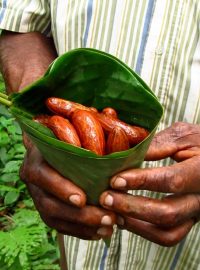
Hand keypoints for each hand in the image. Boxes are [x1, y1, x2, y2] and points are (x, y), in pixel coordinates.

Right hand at [20, 137, 115, 239]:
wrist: (54, 148)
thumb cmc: (68, 136)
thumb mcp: (75, 131)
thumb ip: (89, 137)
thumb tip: (117, 134)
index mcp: (36, 157)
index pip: (42, 175)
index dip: (60, 188)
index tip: (82, 200)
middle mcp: (33, 179)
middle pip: (49, 204)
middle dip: (79, 215)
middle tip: (107, 218)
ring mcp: (38, 195)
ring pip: (54, 218)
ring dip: (82, 226)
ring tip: (108, 229)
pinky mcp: (46, 208)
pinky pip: (59, 225)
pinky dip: (79, 231)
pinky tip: (98, 233)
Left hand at [100, 122, 199, 245]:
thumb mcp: (184, 136)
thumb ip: (159, 144)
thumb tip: (128, 154)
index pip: (172, 180)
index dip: (142, 181)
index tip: (116, 180)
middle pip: (168, 214)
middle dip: (132, 207)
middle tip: (106, 198)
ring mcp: (195, 212)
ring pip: (168, 233)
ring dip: (135, 225)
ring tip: (111, 212)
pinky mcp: (188, 219)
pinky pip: (168, 235)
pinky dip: (143, 230)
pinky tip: (124, 218)